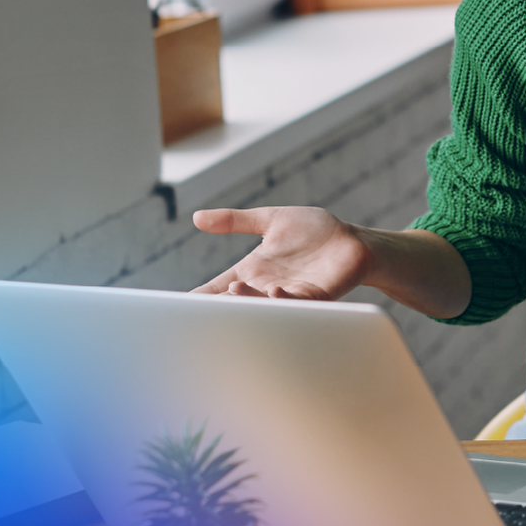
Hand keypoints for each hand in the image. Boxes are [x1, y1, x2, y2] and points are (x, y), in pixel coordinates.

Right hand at [190, 206, 369, 300]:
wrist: (353, 241)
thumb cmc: (313, 232)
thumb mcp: (270, 220)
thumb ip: (235, 221)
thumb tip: (196, 217)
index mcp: (253, 271)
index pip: (218, 288)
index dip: (198, 298)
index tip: (173, 308)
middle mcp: (267, 286)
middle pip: (236, 302)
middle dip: (218, 305)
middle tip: (198, 306)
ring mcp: (290, 294)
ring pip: (264, 305)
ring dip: (249, 300)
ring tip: (234, 291)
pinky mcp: (316, 296)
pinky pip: (297, 303)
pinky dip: (284, 300)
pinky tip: (275, 290)